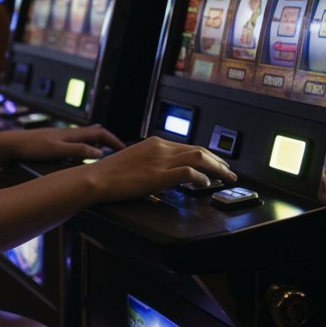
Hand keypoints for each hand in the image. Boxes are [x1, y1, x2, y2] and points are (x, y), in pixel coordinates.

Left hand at [0, 124, 127, 163]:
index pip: (101, 133)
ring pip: (87, 138)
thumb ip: (79, 152)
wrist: (13, 144)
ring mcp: (64, 137)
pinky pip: (79, 143)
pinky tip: (86, 157)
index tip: (126, 151)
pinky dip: (88, 148)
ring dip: (99, 145)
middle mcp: (70, 133)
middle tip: (121, 153)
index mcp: (73, 133)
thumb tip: (101, 154)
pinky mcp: (57, 142)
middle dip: (110, 142)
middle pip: (96, 133)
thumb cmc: (33, 147)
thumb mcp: (58, 151)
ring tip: (108, 156)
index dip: (115, 141)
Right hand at [82, 136, 236, 201]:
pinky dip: (202, 177)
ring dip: (217, 167)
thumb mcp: (134, 162)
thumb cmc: (109, 174)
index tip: (214, 163)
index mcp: (154, 143)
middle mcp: (160, 147)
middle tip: (228, 171)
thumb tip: (164, 175)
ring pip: (199, 157)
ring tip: (226, 177)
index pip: (188, 146)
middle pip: (198, 149)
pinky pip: (190, 172)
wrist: (97, 178)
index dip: (206, 155)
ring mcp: (161, 160)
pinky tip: (206, 184)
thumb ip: (151, 163)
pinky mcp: (160, 174)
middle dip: (218, 160)